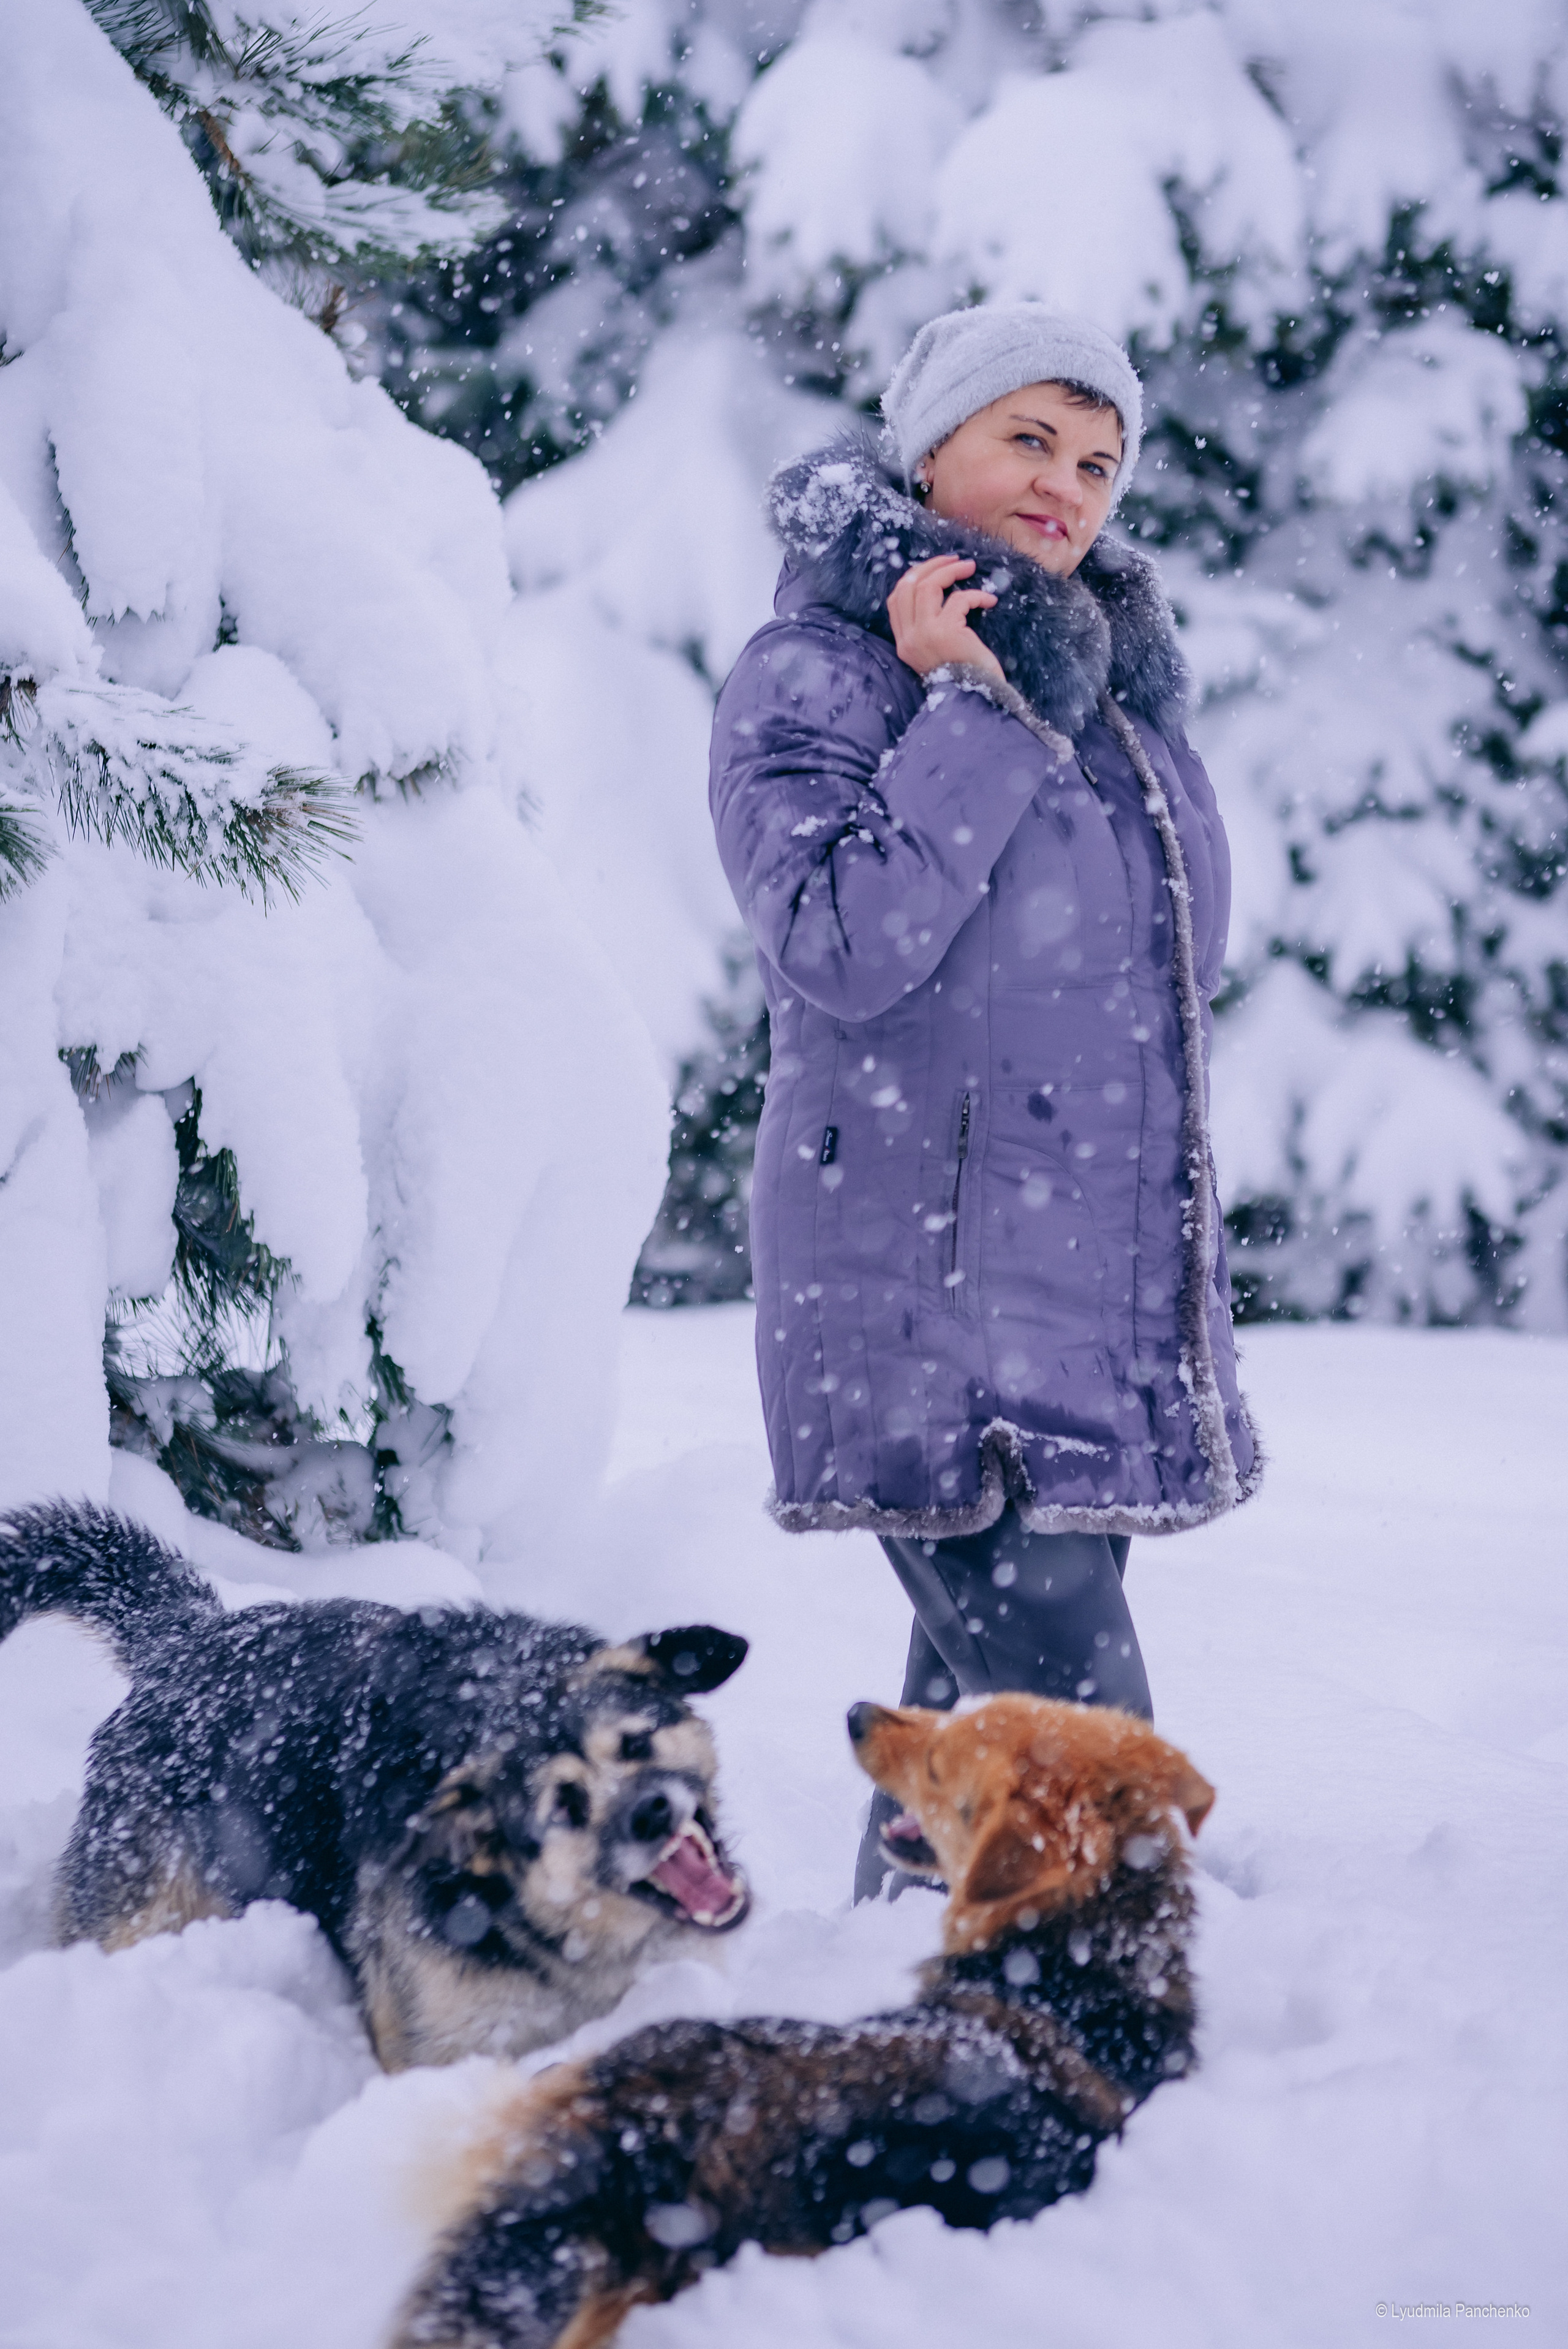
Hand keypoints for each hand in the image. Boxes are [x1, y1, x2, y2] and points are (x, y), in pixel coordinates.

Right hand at [886, 554, 1003, 682]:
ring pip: (928, 586)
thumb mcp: (938, 654)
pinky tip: (989, 601)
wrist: (977, 701)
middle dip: (931, 566)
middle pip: (908, 585)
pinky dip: (976, 595)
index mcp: (904, 644)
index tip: (934, 570)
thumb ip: (930, 629)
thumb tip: (940, 593)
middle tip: (954, 560)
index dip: (914, 578)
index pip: (895, 600)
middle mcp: (909, 639)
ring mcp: (924, 635)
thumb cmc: (965, 678)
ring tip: (970, 568)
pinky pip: (958, 599)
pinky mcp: (945, 632)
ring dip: (950, 571)